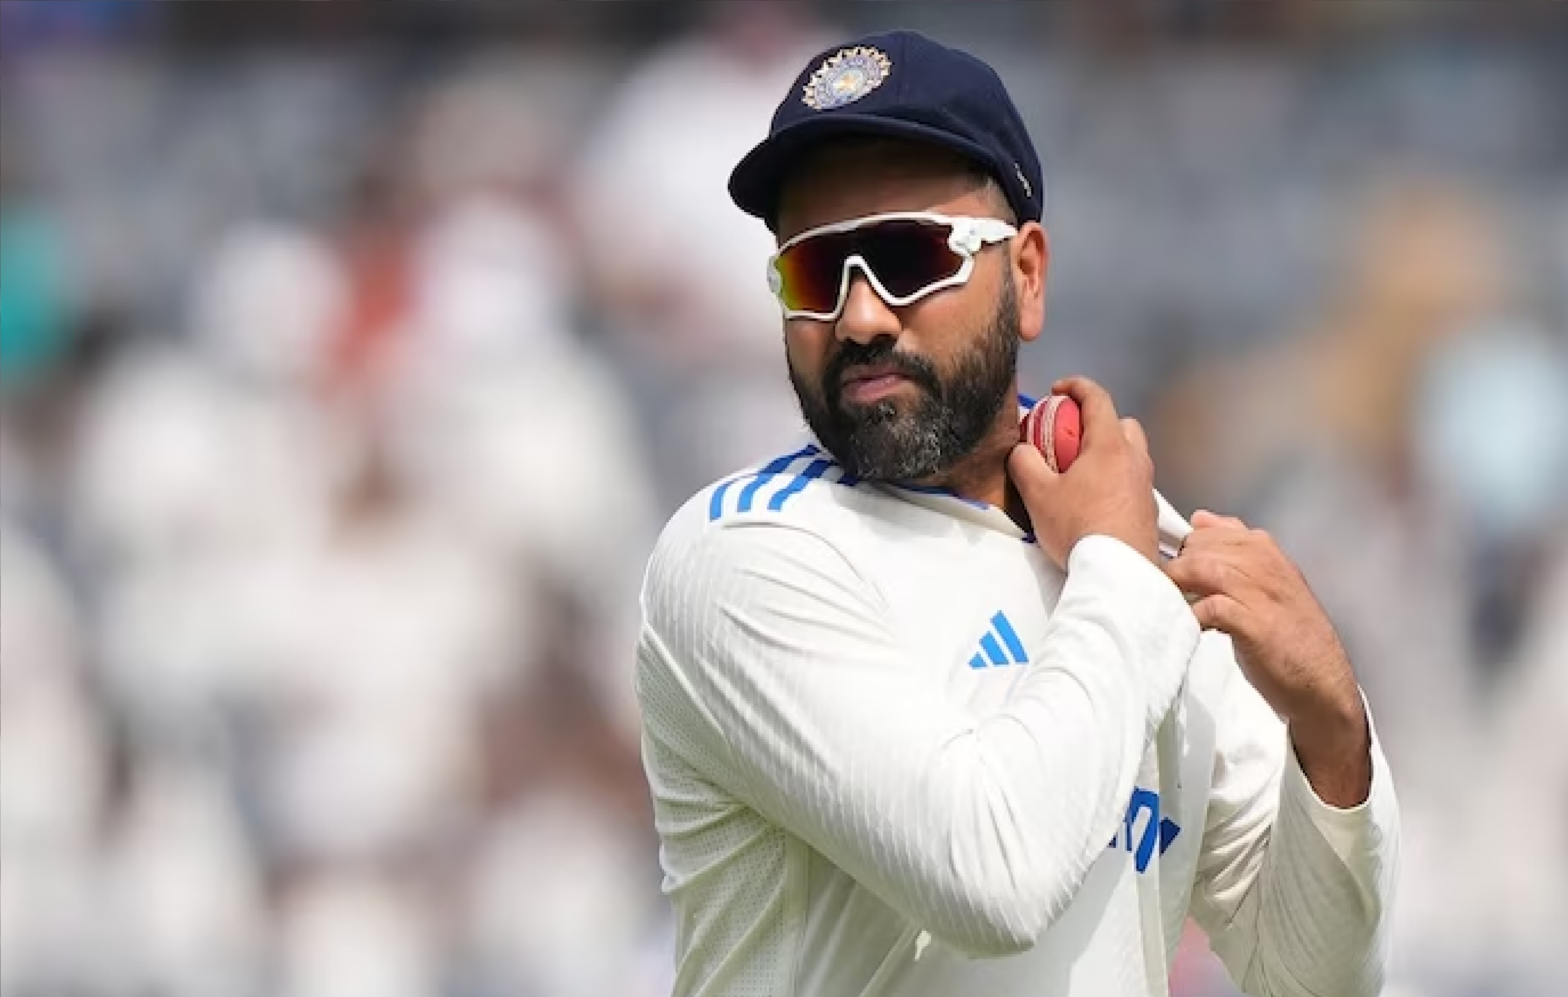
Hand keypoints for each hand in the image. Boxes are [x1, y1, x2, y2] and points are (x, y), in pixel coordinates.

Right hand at [1009, 376, 1159, 568]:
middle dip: (1097, 423)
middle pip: (1121, 424)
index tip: (1058, 391)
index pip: (1097, 398)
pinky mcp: (1148, 511)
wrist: (1118, 574)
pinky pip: (1132, 481)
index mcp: (1109, 445)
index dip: (1076, 387)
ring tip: (1080, 474)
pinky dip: (1114, 480)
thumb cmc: (1079, 529)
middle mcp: (1134, 460)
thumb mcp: (1038, 495)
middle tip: (1070, 439)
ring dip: (1107, 453)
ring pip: (1130, 454)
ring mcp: (1146, 486)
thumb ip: (1024, 463)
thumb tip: (1021, 450)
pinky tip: (1093, 503)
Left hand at [1164, 510, 1371, 806]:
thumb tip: (1200, 519)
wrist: (1322, 683)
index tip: (1178, 575)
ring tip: (1173, 608)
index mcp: (1266, 549)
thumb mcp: (1264, 581)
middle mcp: (1264, 562)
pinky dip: (1192, 616)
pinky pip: (1209, 606)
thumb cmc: (1287, 635)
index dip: (1184, 552)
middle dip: (1177, 568)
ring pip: (1200, 569)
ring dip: (1178, 588)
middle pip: (1198, 547)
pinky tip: (1190, 627)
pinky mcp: (1255, 622)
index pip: (1207, 530)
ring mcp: (1261, 591)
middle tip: (1170, 595)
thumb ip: (1233, 549)